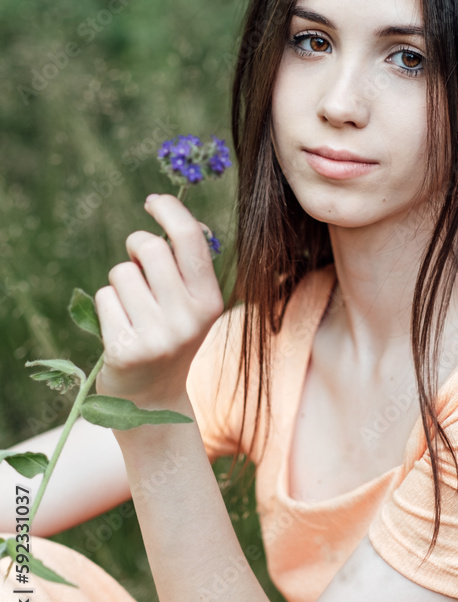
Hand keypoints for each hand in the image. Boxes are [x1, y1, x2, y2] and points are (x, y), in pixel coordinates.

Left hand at [94, 194, 223, 408]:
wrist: (153, 400)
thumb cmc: (170, 336)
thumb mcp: (192, 305)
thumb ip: (187, 265)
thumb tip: (172, 216)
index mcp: (210, 301)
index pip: (190, 239)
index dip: (170, 211)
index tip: (153, 201)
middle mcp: (188, 318)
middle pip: (149, 247)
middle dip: (136, 247)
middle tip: (137, 265)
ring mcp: (157, 336)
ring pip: (121, 272)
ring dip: (120, 283)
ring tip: (132, 308)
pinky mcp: (126, 350)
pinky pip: (104, 298)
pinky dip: (107, 306)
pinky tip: (120, 327)